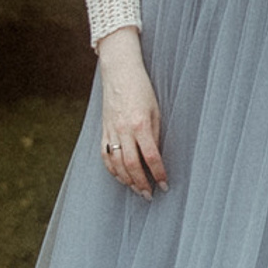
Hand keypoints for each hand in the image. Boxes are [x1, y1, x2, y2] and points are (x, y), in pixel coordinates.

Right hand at [95, 30, 166, 194]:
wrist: (119, 72)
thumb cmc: (142, 88)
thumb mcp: (155, 109)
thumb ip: (154, 133)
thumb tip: (156, 156)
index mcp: (140, 123)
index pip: (151, 156)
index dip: (158, 173)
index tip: (164, 184)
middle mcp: (124, 130)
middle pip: (132, 165)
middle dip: (141, 183)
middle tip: (149, 195)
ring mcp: (111, 131)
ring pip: (117, 164)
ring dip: (127, 180)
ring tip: (137, 190)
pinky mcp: (103, 130)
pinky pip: (105, 155)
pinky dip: (112, 170)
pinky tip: (120, 177)